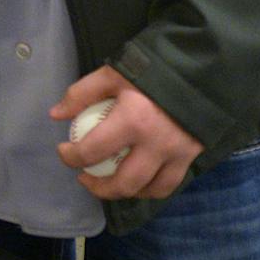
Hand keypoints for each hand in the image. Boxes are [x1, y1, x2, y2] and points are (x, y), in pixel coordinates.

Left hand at [52, 66, 202, 199]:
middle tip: (85, 178)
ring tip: (110, 182)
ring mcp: (179, 153)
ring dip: (126, 192)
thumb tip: (56, 115)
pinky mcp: (194, 155)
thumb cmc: (153, 68)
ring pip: (151, 190)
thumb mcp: (112, 73)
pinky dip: (151, 187)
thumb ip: (81, 94)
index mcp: (133, 120)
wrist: (203, 67)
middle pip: (124, 184)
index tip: (64, 151)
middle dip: (99, 188)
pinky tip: (138, 178)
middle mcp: (157, 143)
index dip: (71, 157)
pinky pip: (171, 183)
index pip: (92, 151)